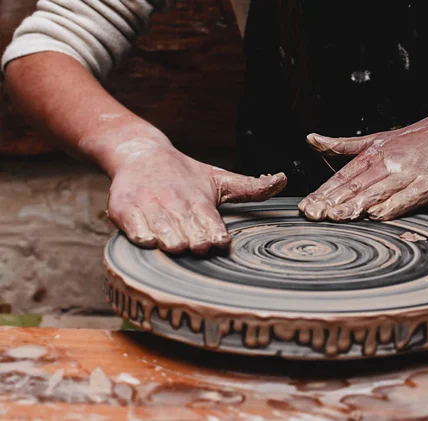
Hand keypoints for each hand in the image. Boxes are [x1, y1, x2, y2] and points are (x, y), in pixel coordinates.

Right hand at [107, 143, 285, 252]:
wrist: (140, 154)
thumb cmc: (184, 174)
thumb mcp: (219, 178)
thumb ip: (251, 188)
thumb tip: (283, 180)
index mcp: (200, 201)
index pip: (212, 227)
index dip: (215, 237)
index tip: (218, 241)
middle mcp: (176, 205)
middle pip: (190, 238)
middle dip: (195, 244)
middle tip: (197, 245)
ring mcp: (150, 208)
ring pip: (165, 237)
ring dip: (172, 243)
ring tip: (176, 243)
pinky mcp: (125, 211)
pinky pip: (136, 232)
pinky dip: (144, 238)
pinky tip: (150, 239)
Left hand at [298, 106, 427, 220]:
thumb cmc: (412, 140)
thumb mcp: (375, 138)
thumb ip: (342, 145)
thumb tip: (311, 140)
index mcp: (372, 154)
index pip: (343, 176)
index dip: (323, 192)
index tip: (307, 206)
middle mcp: (387, 163)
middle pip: (356, 185)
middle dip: (333, 202)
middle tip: (314, 214)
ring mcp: (407, 174)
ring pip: (378, 192)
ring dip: (356, 205)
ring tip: (337, 216)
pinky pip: (408, 198)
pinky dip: (392, 206)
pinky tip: (376, 215)